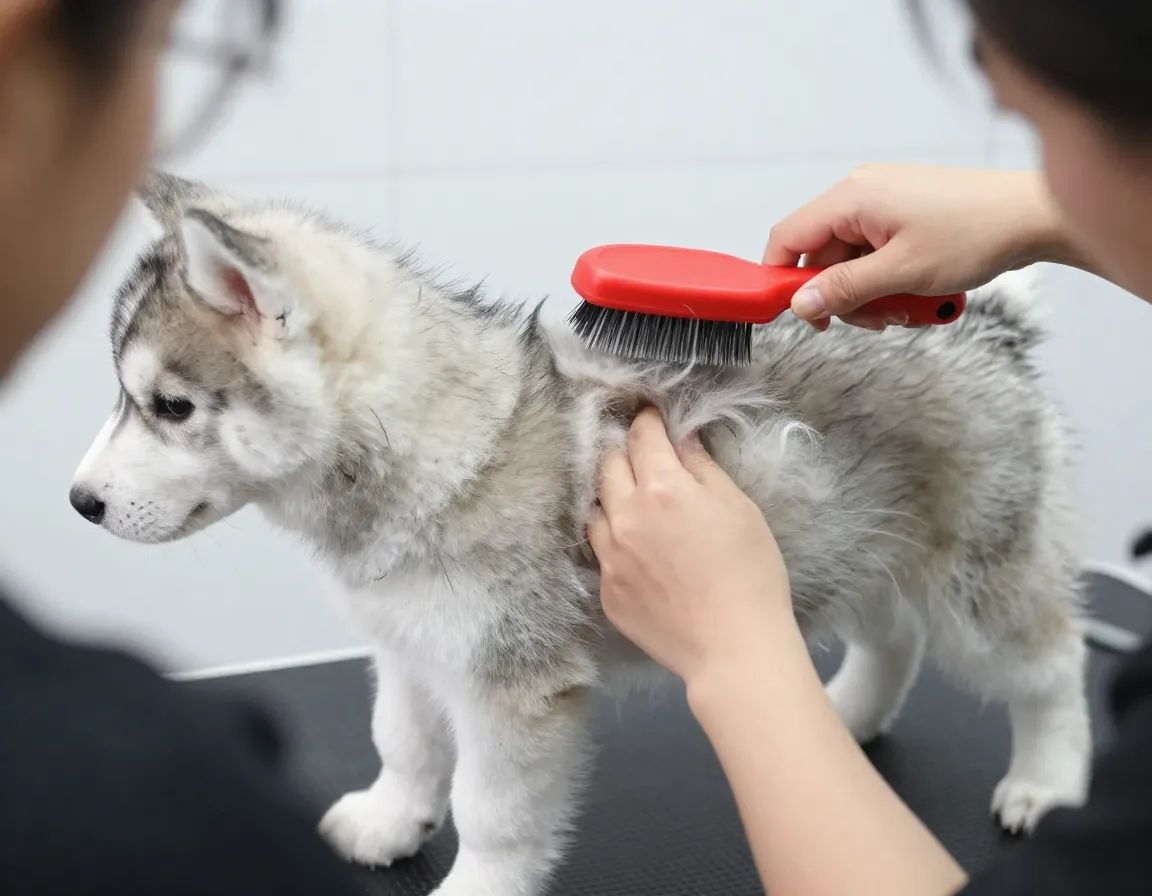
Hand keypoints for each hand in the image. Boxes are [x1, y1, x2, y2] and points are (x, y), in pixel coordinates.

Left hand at [588, 407, 791, 684]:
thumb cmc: (751, 574)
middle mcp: (625, 515)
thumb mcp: (739, 509)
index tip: (650, 415)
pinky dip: (616, 540)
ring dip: (612, 497)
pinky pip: (601, 552)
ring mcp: (610, 556)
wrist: (733, 648)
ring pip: (596, 508)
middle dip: (624, 451)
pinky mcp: (606, 590)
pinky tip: (638, 549)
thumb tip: (682, 440)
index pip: (642, 437)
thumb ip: (704, 469)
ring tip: (634, 502)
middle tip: (642, 454)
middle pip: (608, 465)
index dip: (647, 421)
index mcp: (662, 488)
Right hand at [764, 164, 1069, 330]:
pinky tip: (914, 294)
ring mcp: (883, 204)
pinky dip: (888, 281)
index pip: (788, 239)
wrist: (1033, 217)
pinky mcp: (903, 216)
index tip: (798, 314)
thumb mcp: (901, 272)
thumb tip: (801, 303)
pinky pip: (876, 256)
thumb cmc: (976, 233)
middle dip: (842, 296)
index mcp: (851, 197)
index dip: (782, 280)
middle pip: (821, 257)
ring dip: (869, 294)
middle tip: (873, 320)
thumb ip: (844, 289)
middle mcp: (861, 194)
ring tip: (903, 309)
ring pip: (850, 262)